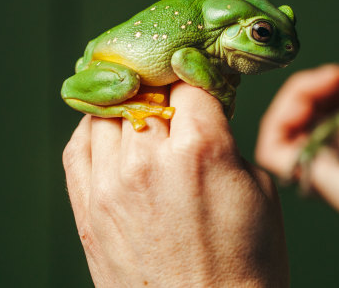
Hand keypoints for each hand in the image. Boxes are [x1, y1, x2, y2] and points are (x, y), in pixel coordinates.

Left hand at [63, 83, 288, 286]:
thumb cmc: (249, 259)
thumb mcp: (260, 187)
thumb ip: (227, 142)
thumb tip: (204, 117)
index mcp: (202, 148)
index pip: (189, 83)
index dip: (199, 79)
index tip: (200, 83)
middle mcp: (150, 160)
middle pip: (147, 93)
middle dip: (165, 92)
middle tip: (176, 100)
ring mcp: (112, 186)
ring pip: (108, 114)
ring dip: (129, 107)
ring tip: (144, 115)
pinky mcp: (89, 212)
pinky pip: (78, 148)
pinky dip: (94, 130)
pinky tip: (112, 132)